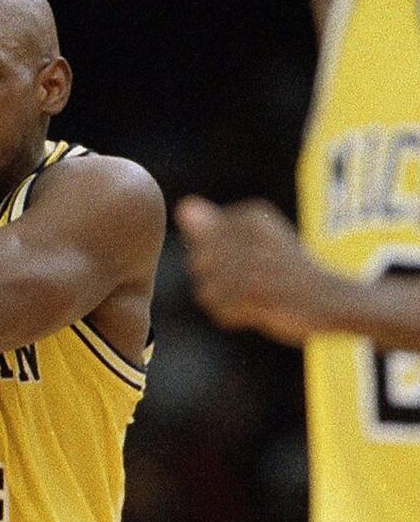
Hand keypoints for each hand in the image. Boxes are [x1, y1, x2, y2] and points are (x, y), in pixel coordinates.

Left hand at [175, 195, 333, 344]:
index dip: (216, 261)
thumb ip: (215, 226)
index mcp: (253, 215)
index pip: (199, 242)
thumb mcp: (255, 240)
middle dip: (217, 280)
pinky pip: (219, 309)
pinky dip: (232, 316)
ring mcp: (255, 264)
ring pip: (206, 287)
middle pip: (198, 263)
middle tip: (253, 284)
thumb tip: (183, 205)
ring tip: (254, 298)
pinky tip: (256, 312)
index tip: (251, 264)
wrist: (338, 300)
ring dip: (226, 300)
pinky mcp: (258, 295)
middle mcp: (252, 234)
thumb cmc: (289, 270)